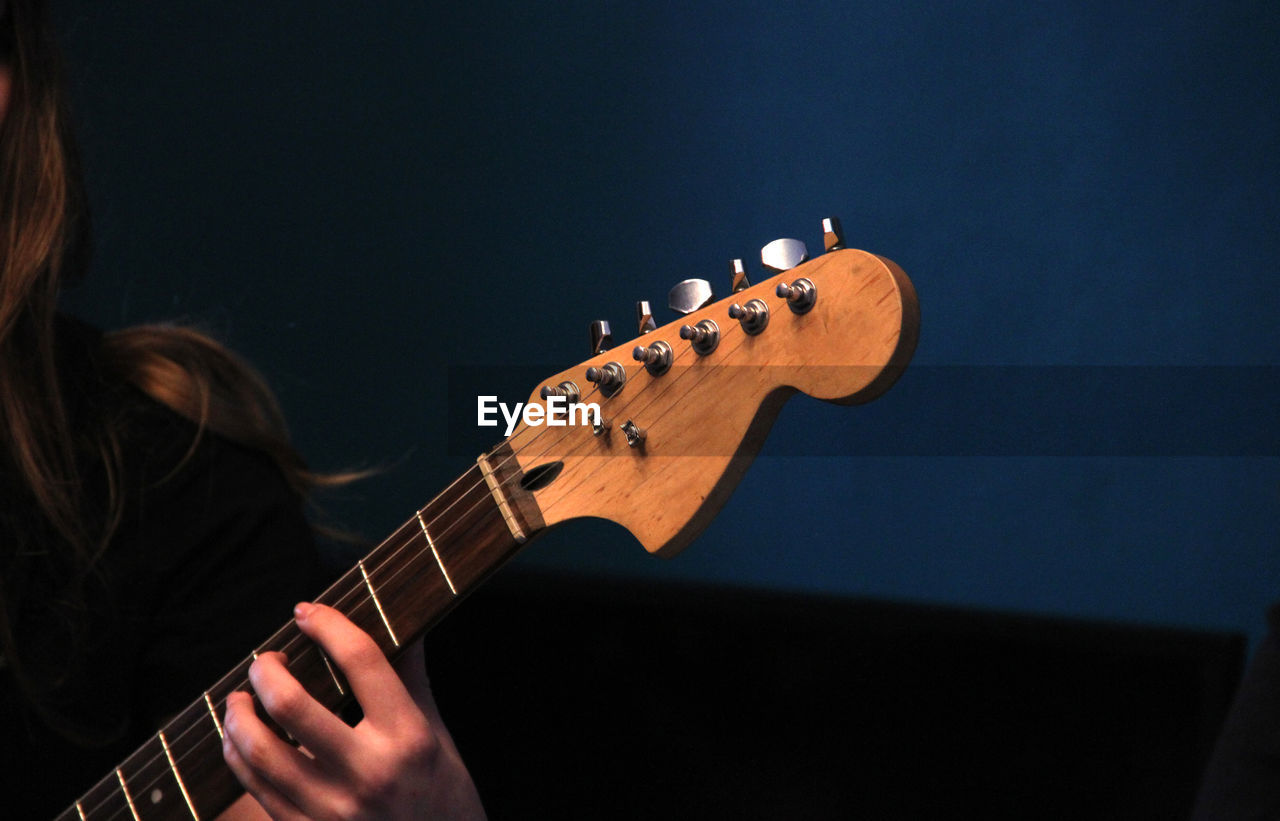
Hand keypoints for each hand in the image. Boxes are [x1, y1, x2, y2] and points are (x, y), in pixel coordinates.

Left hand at [222, 602, 485, 819]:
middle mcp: (369, 772)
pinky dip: (238, 755)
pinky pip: (256, 788)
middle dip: (267, 670)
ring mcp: (334, 810)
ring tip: (241, 697)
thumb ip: (412, 676)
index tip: (307, 612)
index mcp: (408, 736)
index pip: (362, 660)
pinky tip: (240, 738)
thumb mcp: (437, 733)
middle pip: (293, 704)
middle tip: (265, 659)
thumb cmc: (443, 794)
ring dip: (239, 715)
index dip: (328, 626)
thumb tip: (407, 622)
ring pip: (261, 750)